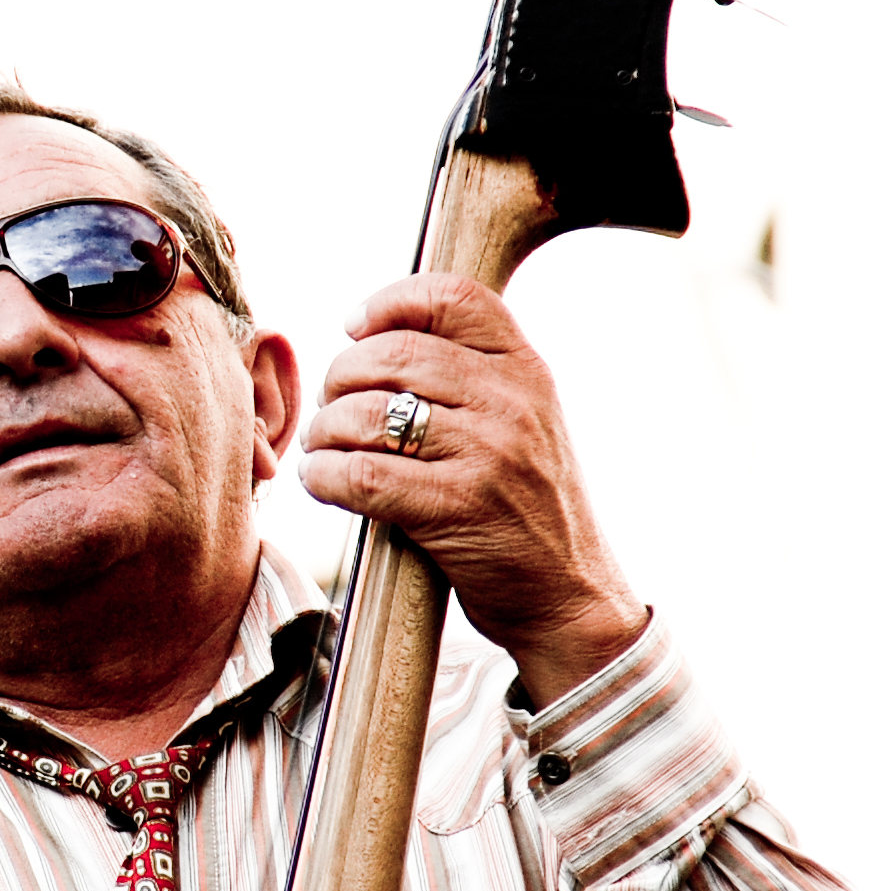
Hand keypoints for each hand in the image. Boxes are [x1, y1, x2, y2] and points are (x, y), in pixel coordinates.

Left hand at [298, 274, 647, 711]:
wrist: (570, 594)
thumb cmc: (525, 505)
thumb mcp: (522, 421)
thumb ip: (470, 376)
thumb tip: (373, 335)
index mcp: (526, 369)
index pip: (453, 296)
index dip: (390, 301)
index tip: (354, 327)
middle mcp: (512, 402)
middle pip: (394, 353)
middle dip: (340, 376)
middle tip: (329, 407)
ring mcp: (489, 453)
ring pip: (368, 413)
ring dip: (324, 431)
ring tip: (320, 449)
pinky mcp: (459, 509)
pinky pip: (362, 474)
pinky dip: (323, 475)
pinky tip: (321, 481)